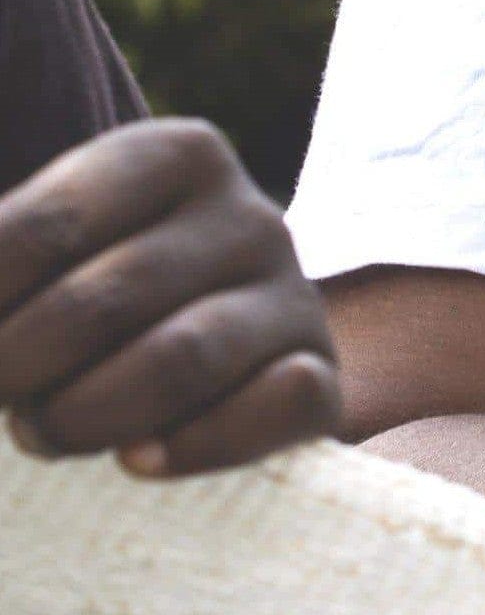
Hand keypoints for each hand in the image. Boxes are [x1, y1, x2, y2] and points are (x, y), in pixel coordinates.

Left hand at [0, 120, 339, 475]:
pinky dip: (196, 445)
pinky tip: (139, 460)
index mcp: (174, 155)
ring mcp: (294, 294)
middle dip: (19, 371)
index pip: (44, 226)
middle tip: (0, 399)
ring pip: (183, 358)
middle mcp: (248, 211)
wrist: (229, 355)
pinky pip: (272, 406)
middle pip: (105, 299)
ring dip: (85, 416)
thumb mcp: (42, 258)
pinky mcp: (321, 373)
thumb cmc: (96, 303)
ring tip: (43, 433)